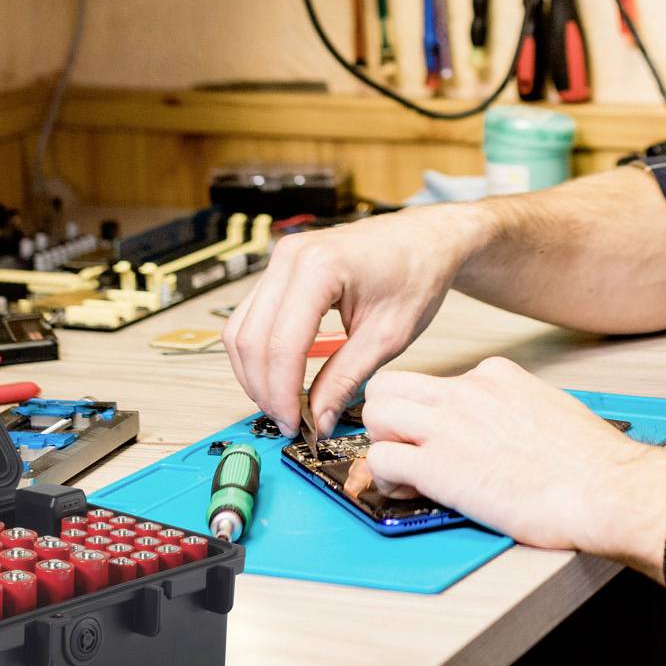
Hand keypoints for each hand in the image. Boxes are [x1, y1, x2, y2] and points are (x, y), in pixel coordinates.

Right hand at [221, 205, 486, 436]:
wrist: (424, 239)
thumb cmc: (416, 275)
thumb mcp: (387, 336)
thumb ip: (346, 379)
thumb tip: (316, 420)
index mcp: (319, 267)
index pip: (282, 344)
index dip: (283, 393)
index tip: (295, 426)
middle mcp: (289, 257)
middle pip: (251, 339)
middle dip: (264, 389)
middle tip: (288, 423)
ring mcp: (280, 259)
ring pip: (241, 329)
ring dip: (254, 373)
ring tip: (283, 405)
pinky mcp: (279, 269)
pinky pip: (250, 317)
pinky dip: (258, 353)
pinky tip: (279, 378)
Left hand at [349, 357, 665, 557]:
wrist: (605, 488)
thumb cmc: (590, 464)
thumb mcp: (545, 411)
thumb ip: (510, 412)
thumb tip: (494, 432)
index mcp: (494, 376)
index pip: (436, 382)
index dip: (427, 413)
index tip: (437, 436)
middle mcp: (465, 391)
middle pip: (390, 387)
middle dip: (389, 419)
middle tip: (405, 450)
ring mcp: (447, 425)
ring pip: (375, 414)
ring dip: (381, 444)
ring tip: (404, 474)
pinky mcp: (437, 464)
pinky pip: (381, 461)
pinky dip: (385, 480)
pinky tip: (408, 494)